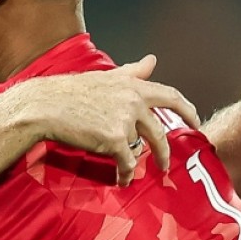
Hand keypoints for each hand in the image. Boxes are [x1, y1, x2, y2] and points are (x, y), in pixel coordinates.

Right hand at [7, 55, 199, 185]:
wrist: (44, 106)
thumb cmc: (68, 92)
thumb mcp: (105, 77)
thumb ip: (132, 72)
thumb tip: (152, 60)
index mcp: (132, 85)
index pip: (169, 95)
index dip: (186, 109)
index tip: (195, 121)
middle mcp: (133, 100)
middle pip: (160, 129)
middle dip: (166, 149)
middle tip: (168, 163)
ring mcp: (125, 120)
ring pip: (143, 147)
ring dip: (144, 163)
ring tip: (139, 173)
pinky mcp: (114, 140)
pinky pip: (127, 162)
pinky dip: (125, 174)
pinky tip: (121, 179)